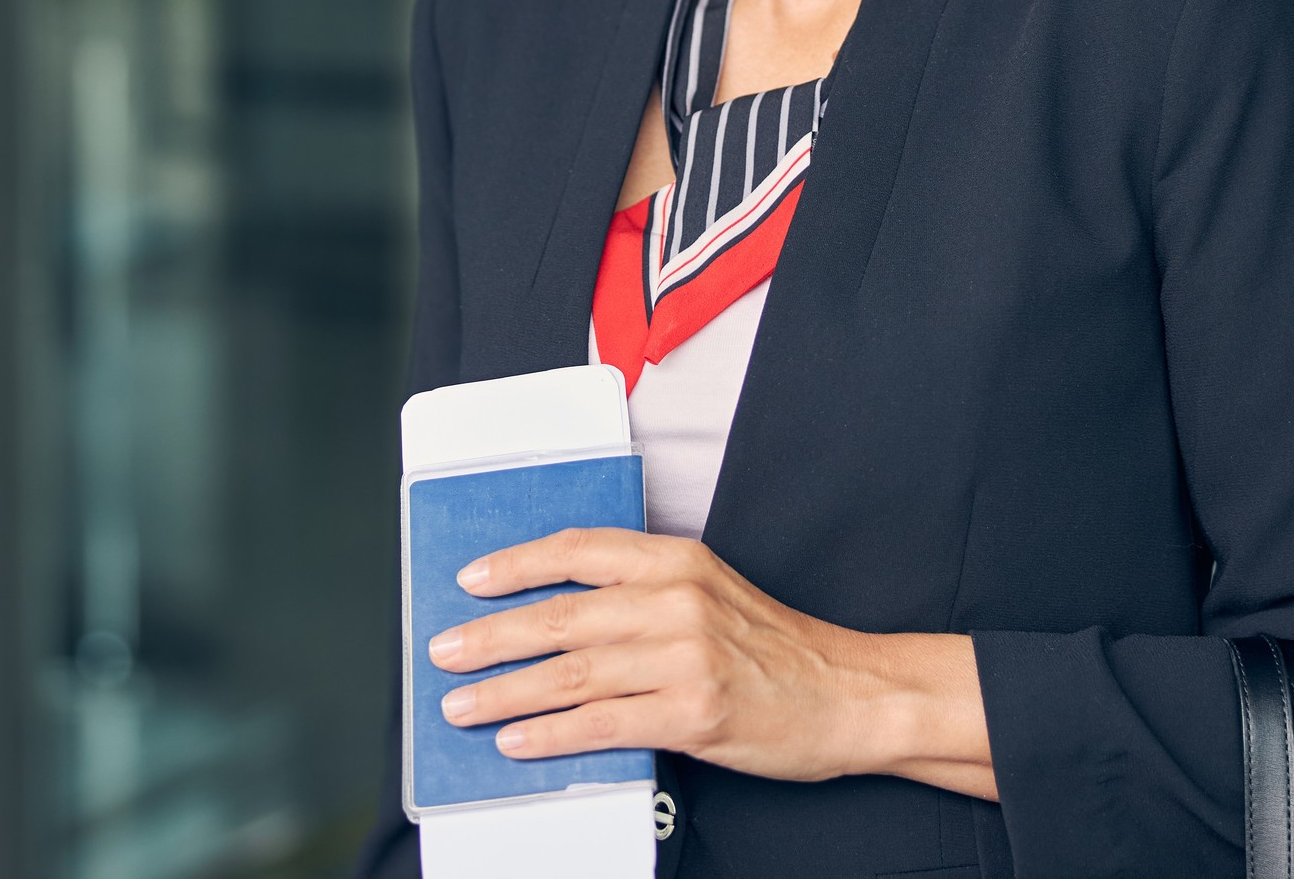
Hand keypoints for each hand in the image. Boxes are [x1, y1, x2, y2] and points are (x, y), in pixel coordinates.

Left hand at [426, 527, 994, 796]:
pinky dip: (550, 734)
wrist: (850, 695)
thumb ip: (642, 595)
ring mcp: (685, 657)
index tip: (471, 579)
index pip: (578, 552)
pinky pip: (600, 723)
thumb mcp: (711, 593)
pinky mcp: (693, 713)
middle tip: (443, 652)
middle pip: (561, 617)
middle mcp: (677, 600)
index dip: (517, 565)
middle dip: (491, 636)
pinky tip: (517, 742)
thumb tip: (554, 615)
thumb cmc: (775, 649)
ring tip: (461, 705)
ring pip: (570, 674)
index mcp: (678, 560)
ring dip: (504, 693)